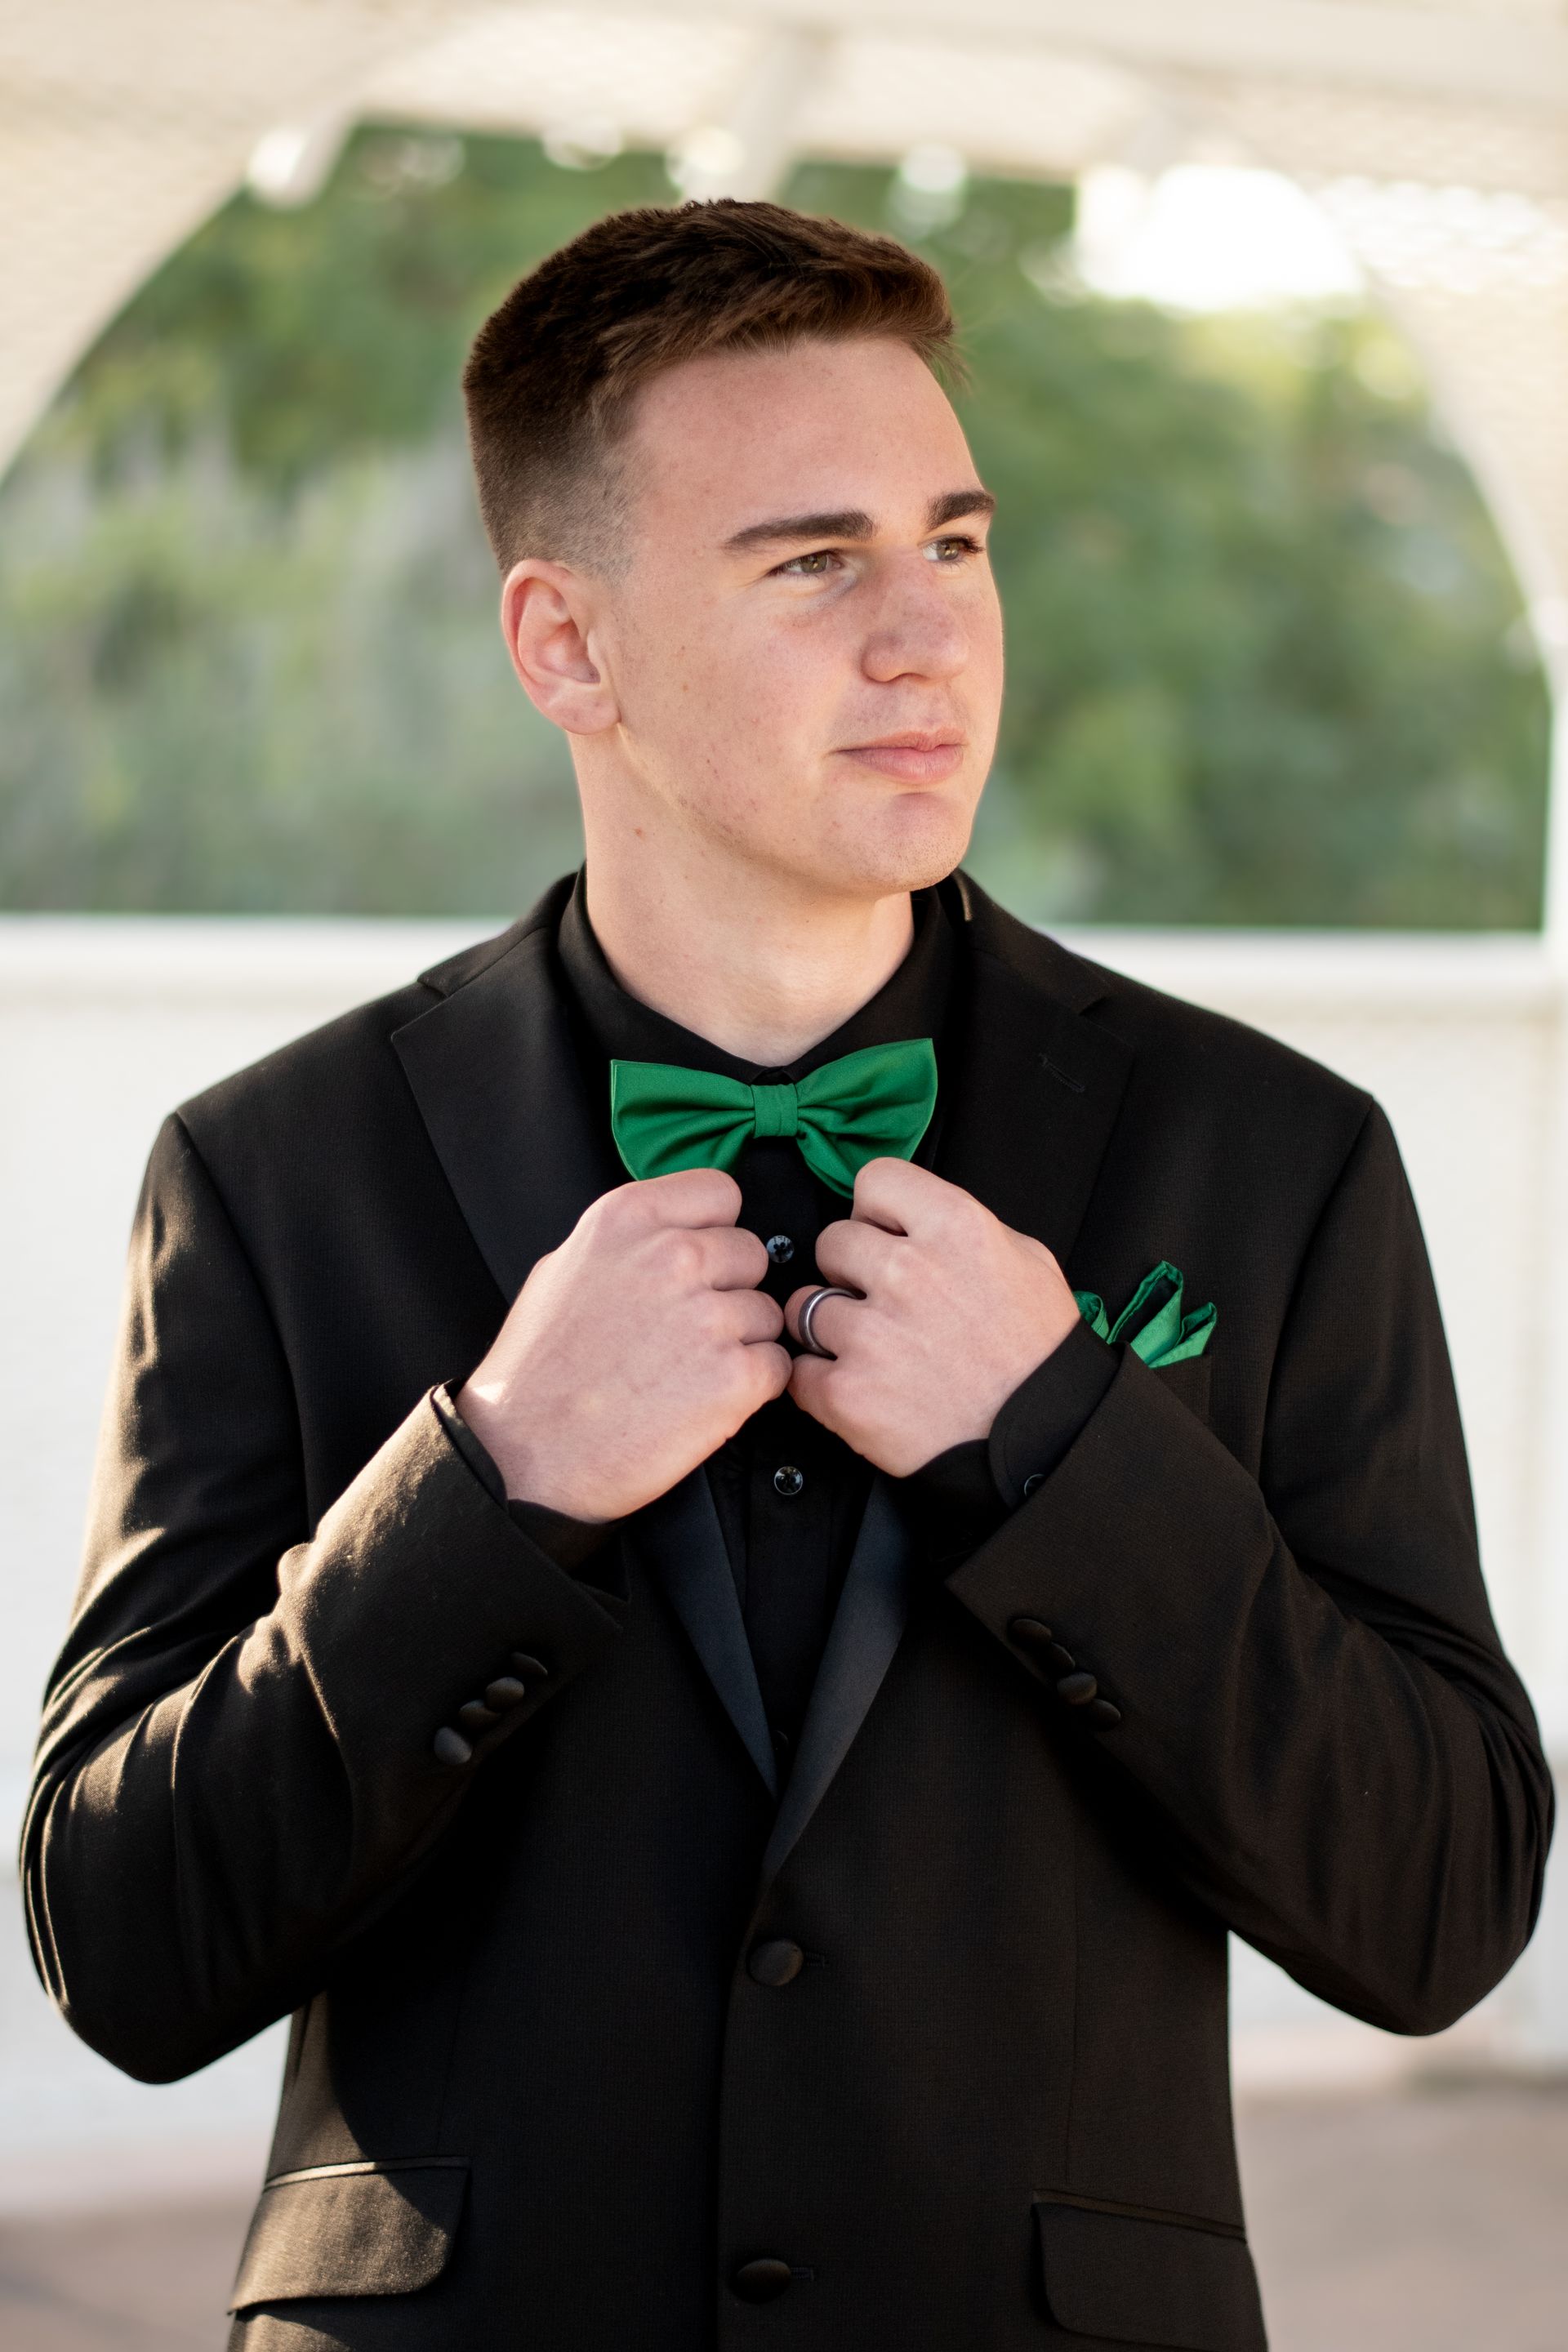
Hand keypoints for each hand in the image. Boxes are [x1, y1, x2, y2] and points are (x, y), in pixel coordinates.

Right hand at [458, 1170, 788, 1520]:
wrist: (527, 1457)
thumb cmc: (537, 1373)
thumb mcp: (562, 1269)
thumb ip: (628, 1242)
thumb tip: (671, 1235)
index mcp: (629, 1218)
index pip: (720, 1193)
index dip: (714, 1231)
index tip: (699, 1261)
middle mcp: (674, 1256)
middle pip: (751, 1253)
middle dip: (728, 1288)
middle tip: (685, 1329)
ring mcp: (709, 1315)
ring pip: (767, 1312)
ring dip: (741, 1342)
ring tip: (686, 1371)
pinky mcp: (736, 1376)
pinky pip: (777, 1365)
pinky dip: (753, 1386)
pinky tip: (704, 1399)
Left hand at [784, 1159, 1080, 1476]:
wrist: (1044, 1442)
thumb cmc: (1039, 1355)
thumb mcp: (1027, 1260)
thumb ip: (962, 1229)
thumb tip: (914, 1218)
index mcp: (955, 1227)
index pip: (875, 1180)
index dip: (877, 1212)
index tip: (886, 1236)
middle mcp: (907, 1271)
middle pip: (831, 1241)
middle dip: (849, 1270)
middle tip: (880, 1301)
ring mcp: (871, 1332)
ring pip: (804, 1305)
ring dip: (828, 1326)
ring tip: (868, 1349)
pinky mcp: (846, 1391)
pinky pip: (800, 1370)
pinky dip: (819, 1382)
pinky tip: (857, 1387)